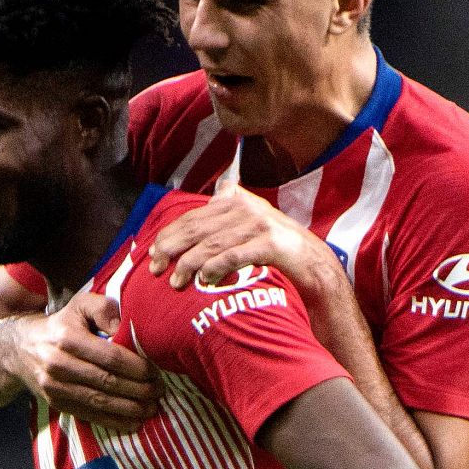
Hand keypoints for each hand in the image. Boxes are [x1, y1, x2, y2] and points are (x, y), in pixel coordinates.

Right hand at [9, 291, 157, 430]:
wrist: (19, 348)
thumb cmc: (61, 324)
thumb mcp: (80, 305)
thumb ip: (105, 309)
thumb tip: (127, 327)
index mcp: (67, 338)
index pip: (110, 357)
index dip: (136, 367)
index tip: (155, 371)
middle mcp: (59, 364)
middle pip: (107, 381)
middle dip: (139, 389)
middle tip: (159, 391)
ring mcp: (55, 387)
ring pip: (100, 402)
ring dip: (130, 408)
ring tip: (152, 408)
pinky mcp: (56, 403)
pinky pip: (89, 415)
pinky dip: (114, 421)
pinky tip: (134, 422)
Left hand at [146, 180, 337, 291]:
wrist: (316, 267)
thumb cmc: (278, 251)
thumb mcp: (253, 224)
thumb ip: (234, 209)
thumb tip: (221, 186)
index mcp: (237, 202)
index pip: (193, 217)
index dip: (169, 235)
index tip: (152, 254)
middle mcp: (247, 208)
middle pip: (197, 228)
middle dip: (171, 249)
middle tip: (156, 269)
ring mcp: (260, 224)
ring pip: (211, 244)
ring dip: (189, 264)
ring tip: (176, 282)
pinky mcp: (271, 244)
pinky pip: (233, 256)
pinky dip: (215, 269)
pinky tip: (205, 281)